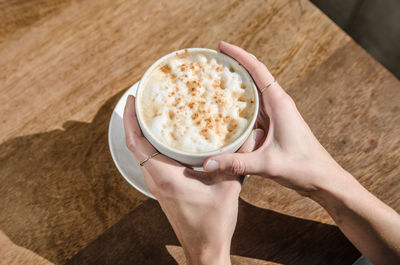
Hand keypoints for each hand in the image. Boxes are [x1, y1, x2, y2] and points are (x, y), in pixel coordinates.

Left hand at [123, 95, 263, 264]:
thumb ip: (238, 160)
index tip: (132, 99)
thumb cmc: (213, 223)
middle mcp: (156, 179)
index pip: (137, 143)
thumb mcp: (229, 188)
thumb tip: (253, 134)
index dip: (130, 119)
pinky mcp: (163, 189)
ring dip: (141, 133)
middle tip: (142, 99)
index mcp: (166, 176)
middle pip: (135, 145)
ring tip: (151, 113)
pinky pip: (150, 162)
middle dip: (134, 120)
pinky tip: (165, 139)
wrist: (204, 249)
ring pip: (141, 154)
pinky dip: (150, 146)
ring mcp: (158, 185)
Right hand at [203, 41, 345, 195]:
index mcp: (279, 103)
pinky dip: (240, 104)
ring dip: (237, 84)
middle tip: (211, 62)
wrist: (323, 178)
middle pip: (254, 76)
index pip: (258, 70)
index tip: (221, 46)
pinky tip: (226, 109)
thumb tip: (207, 163)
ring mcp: (277, 114)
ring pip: (254, 92)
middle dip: (234, 66)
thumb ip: (236, 163)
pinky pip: (255, 108)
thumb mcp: (267, 165)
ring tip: (214, 80)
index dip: (239, 56)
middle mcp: (278, 104)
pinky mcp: (275, 124)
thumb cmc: (302, 167)